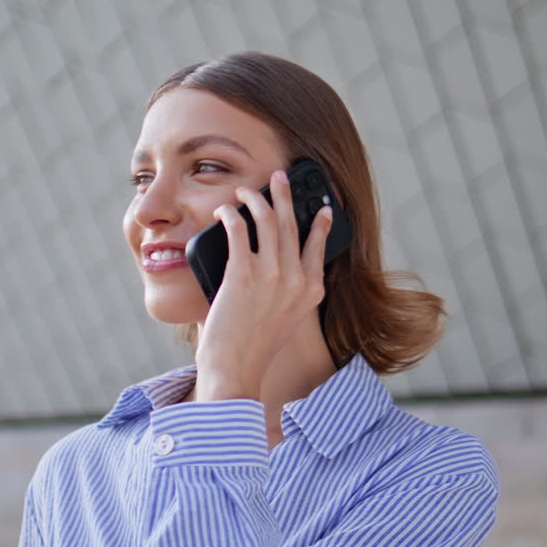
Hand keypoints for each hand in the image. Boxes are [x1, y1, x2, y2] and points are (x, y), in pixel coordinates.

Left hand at [193, 168, 333, 401]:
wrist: (235, 368)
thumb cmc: (252, 347)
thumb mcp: (284, 319)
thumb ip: (287, 292)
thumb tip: (272, 261)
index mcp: (310, 291)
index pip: (318, 246)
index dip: (320, 223)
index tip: (322, 207)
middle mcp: (296, 280)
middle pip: (291, 225)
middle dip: (285, 195)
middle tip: (279, 177)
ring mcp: (271, 276)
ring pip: (267, 220)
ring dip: (256, 198)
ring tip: (246, 190)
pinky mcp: (243, 274)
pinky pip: (239, 230)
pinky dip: (231, 214)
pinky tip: (224, 210)